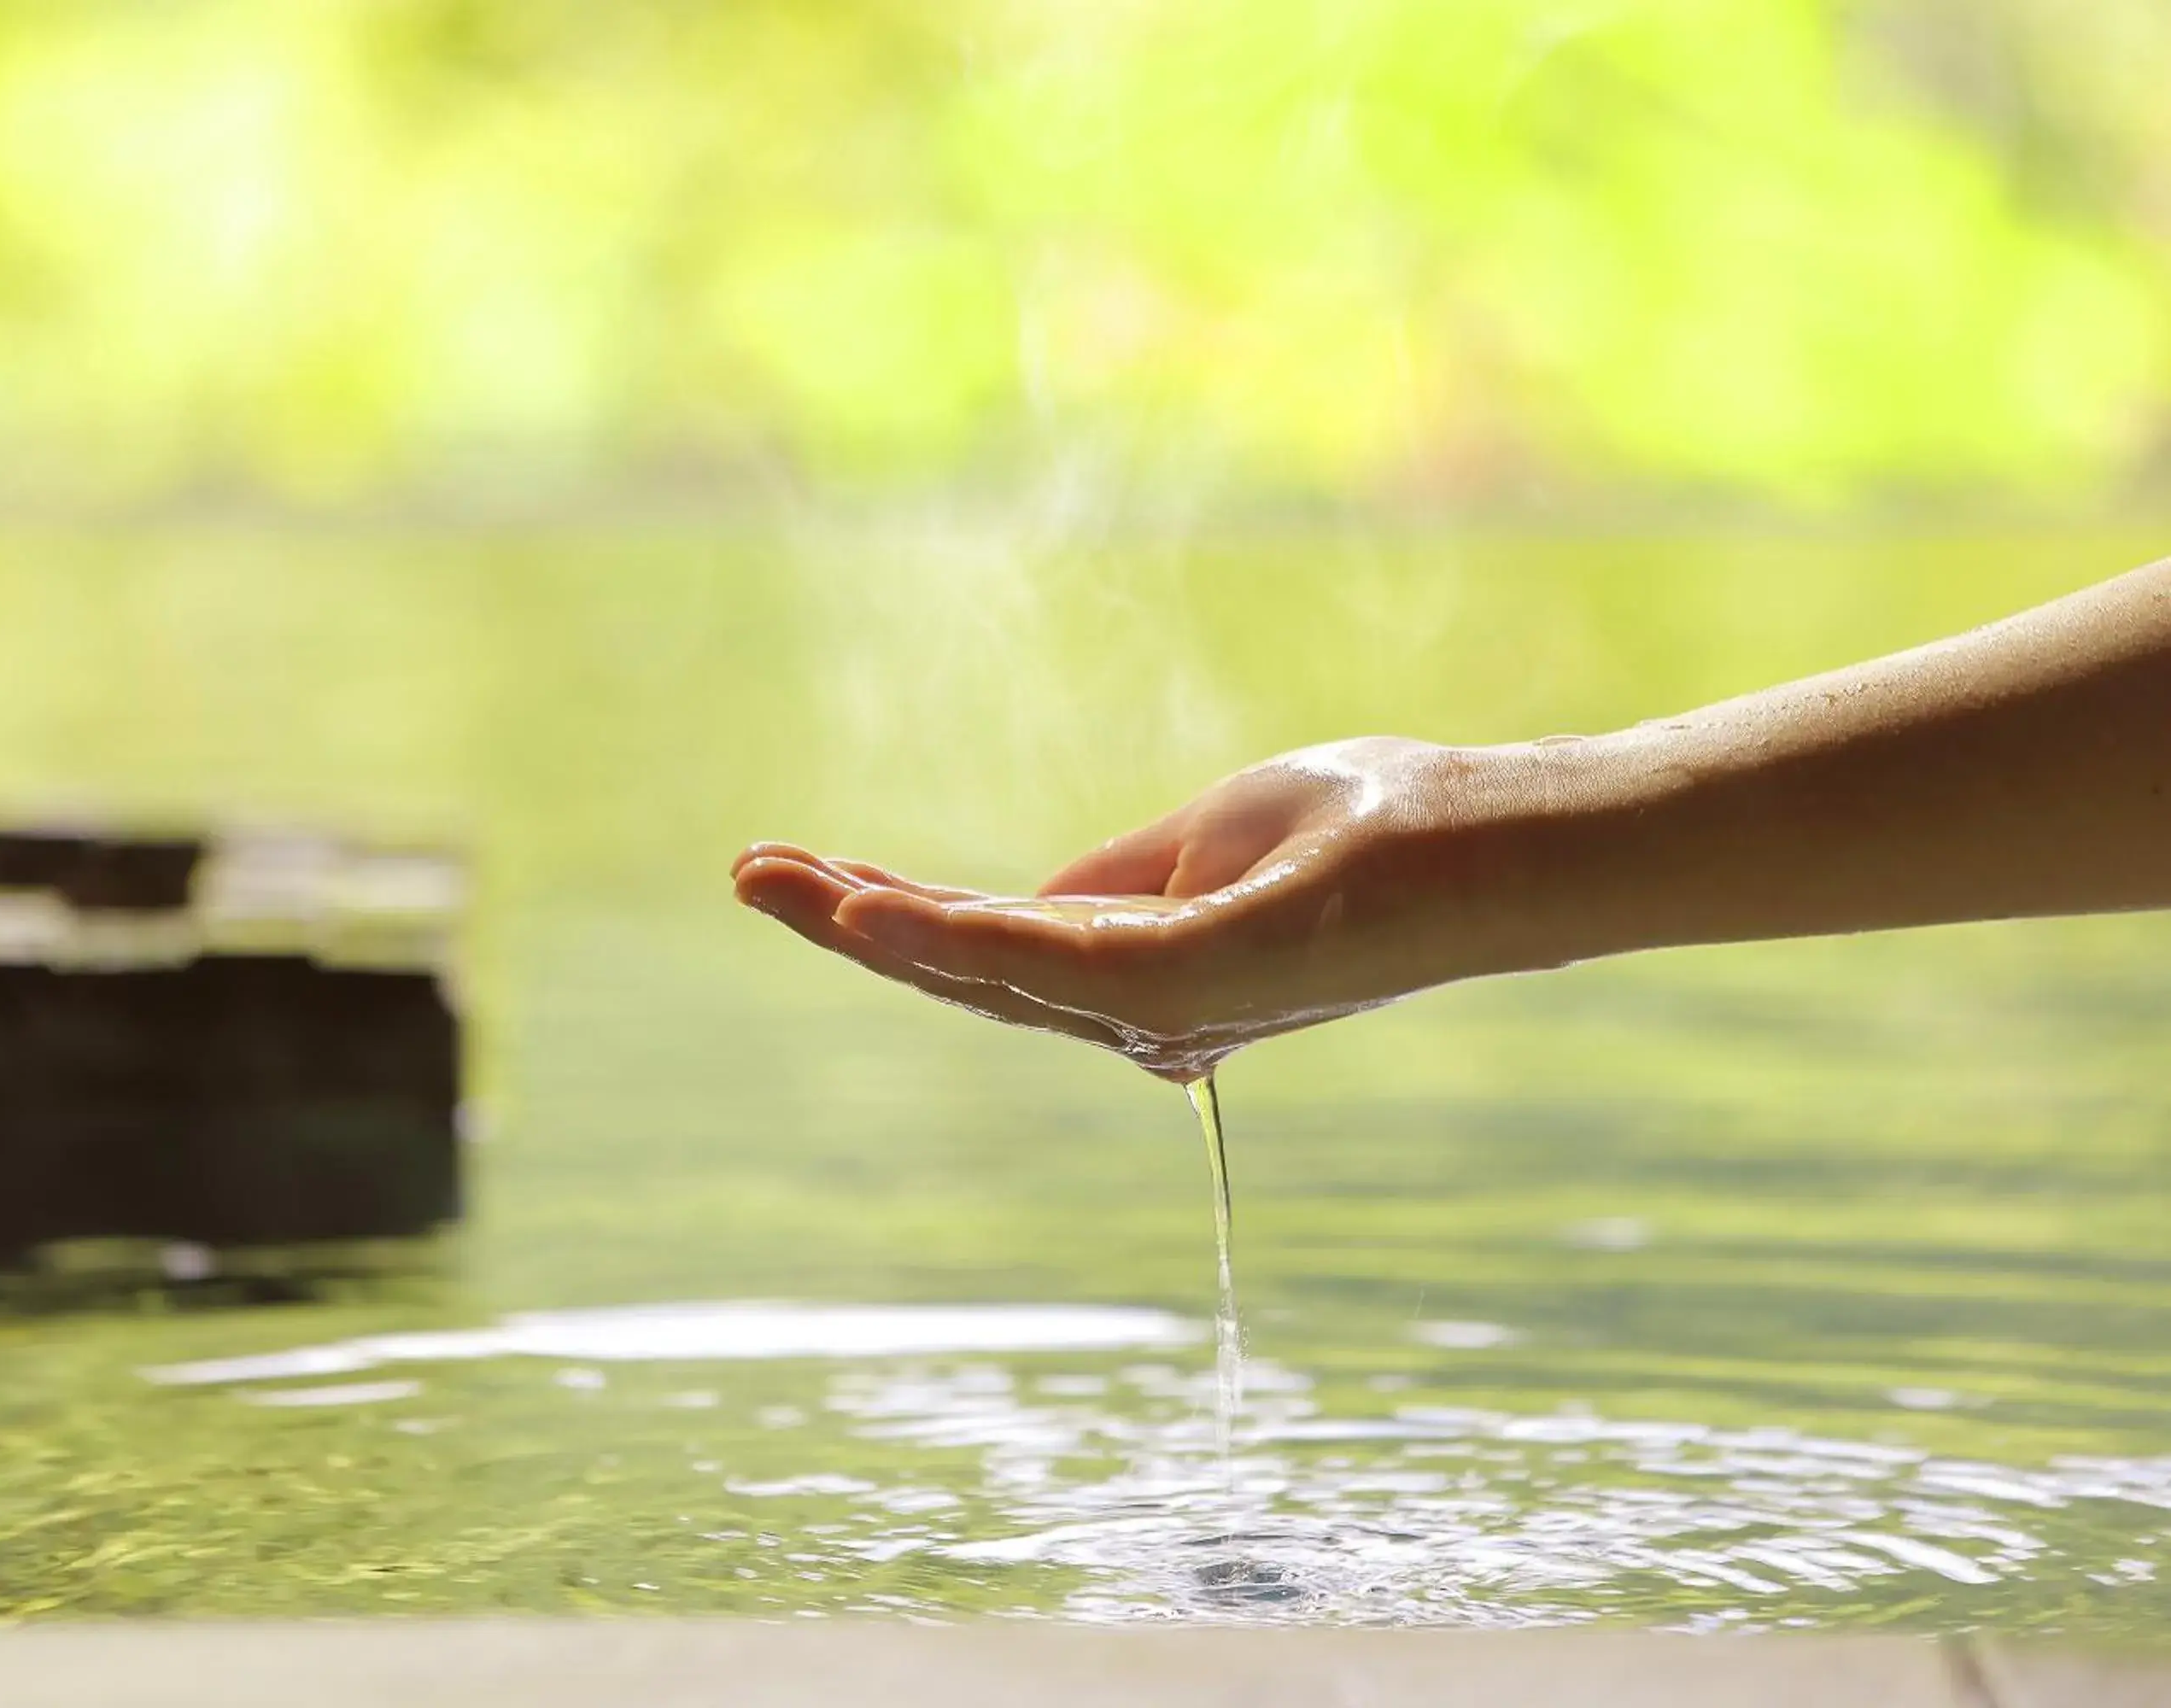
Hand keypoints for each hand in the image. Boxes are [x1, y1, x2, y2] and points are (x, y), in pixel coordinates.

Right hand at [732, 737, 1478, 1081]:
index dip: (891, 914)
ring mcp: (1173, 1000)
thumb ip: (1117, 878)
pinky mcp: (1206, 977)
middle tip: (747, 873)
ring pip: (992, 973)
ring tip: (776, 882)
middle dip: (850, 924)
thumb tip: (1027, 901)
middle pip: (969, 970)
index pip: (989, 946)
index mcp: (1140, 973)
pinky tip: (881, 913)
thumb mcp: (1209, 836)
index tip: (796, 869)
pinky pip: (1061, 963)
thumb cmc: (1368, 830)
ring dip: (874, 928)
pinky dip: (963, 944)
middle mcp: (1143, 1010)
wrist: (1495, 842)